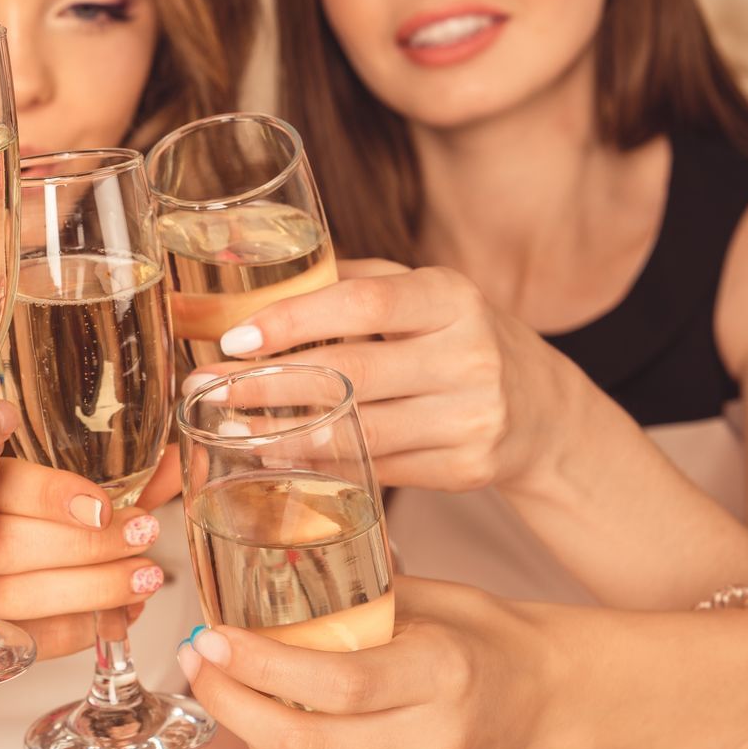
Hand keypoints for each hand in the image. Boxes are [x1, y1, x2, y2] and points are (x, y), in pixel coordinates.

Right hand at [0, 458, 166, 658]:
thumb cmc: (34, 526)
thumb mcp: (76, 494)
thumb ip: (126, 480)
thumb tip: (189, 462)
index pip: (7, 487)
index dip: (55, 498)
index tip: (104, 508)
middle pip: (12, 545)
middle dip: (89, 546)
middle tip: (145, 537)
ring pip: (17, 595)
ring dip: (91, 590)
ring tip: (144, 579)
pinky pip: (26, 638)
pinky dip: (79, 630)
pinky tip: (117, 615)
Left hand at [175, 577, 556, 748]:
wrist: (542, 694)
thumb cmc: (475, 633)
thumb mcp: (423, 597)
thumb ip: (347, 598)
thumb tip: (253, 580)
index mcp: (442, 673)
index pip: (334, 684)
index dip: (259, 666)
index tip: (213, 638)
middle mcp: (434, 742)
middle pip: (303, 745)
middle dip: (230, 703)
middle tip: (199, 661)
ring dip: (245, 738)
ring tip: (231, 692)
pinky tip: (269, 736)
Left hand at [185, 259, 579, 491]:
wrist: (541, 411)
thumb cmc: (456, 340)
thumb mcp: (423, 296)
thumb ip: (351, 283)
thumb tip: (256, 277)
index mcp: (451, 297)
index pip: (364, 303)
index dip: (293, 321)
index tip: (235, 340)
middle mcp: (470, 354)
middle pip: (352, 373)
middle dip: (267, 386)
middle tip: (206, 390)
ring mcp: (472, 417)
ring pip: (359, 432)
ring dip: (283, 435)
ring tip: (228, 431)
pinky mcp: (467, 468)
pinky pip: (378, 471)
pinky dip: (321, 467)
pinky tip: (278, 460)